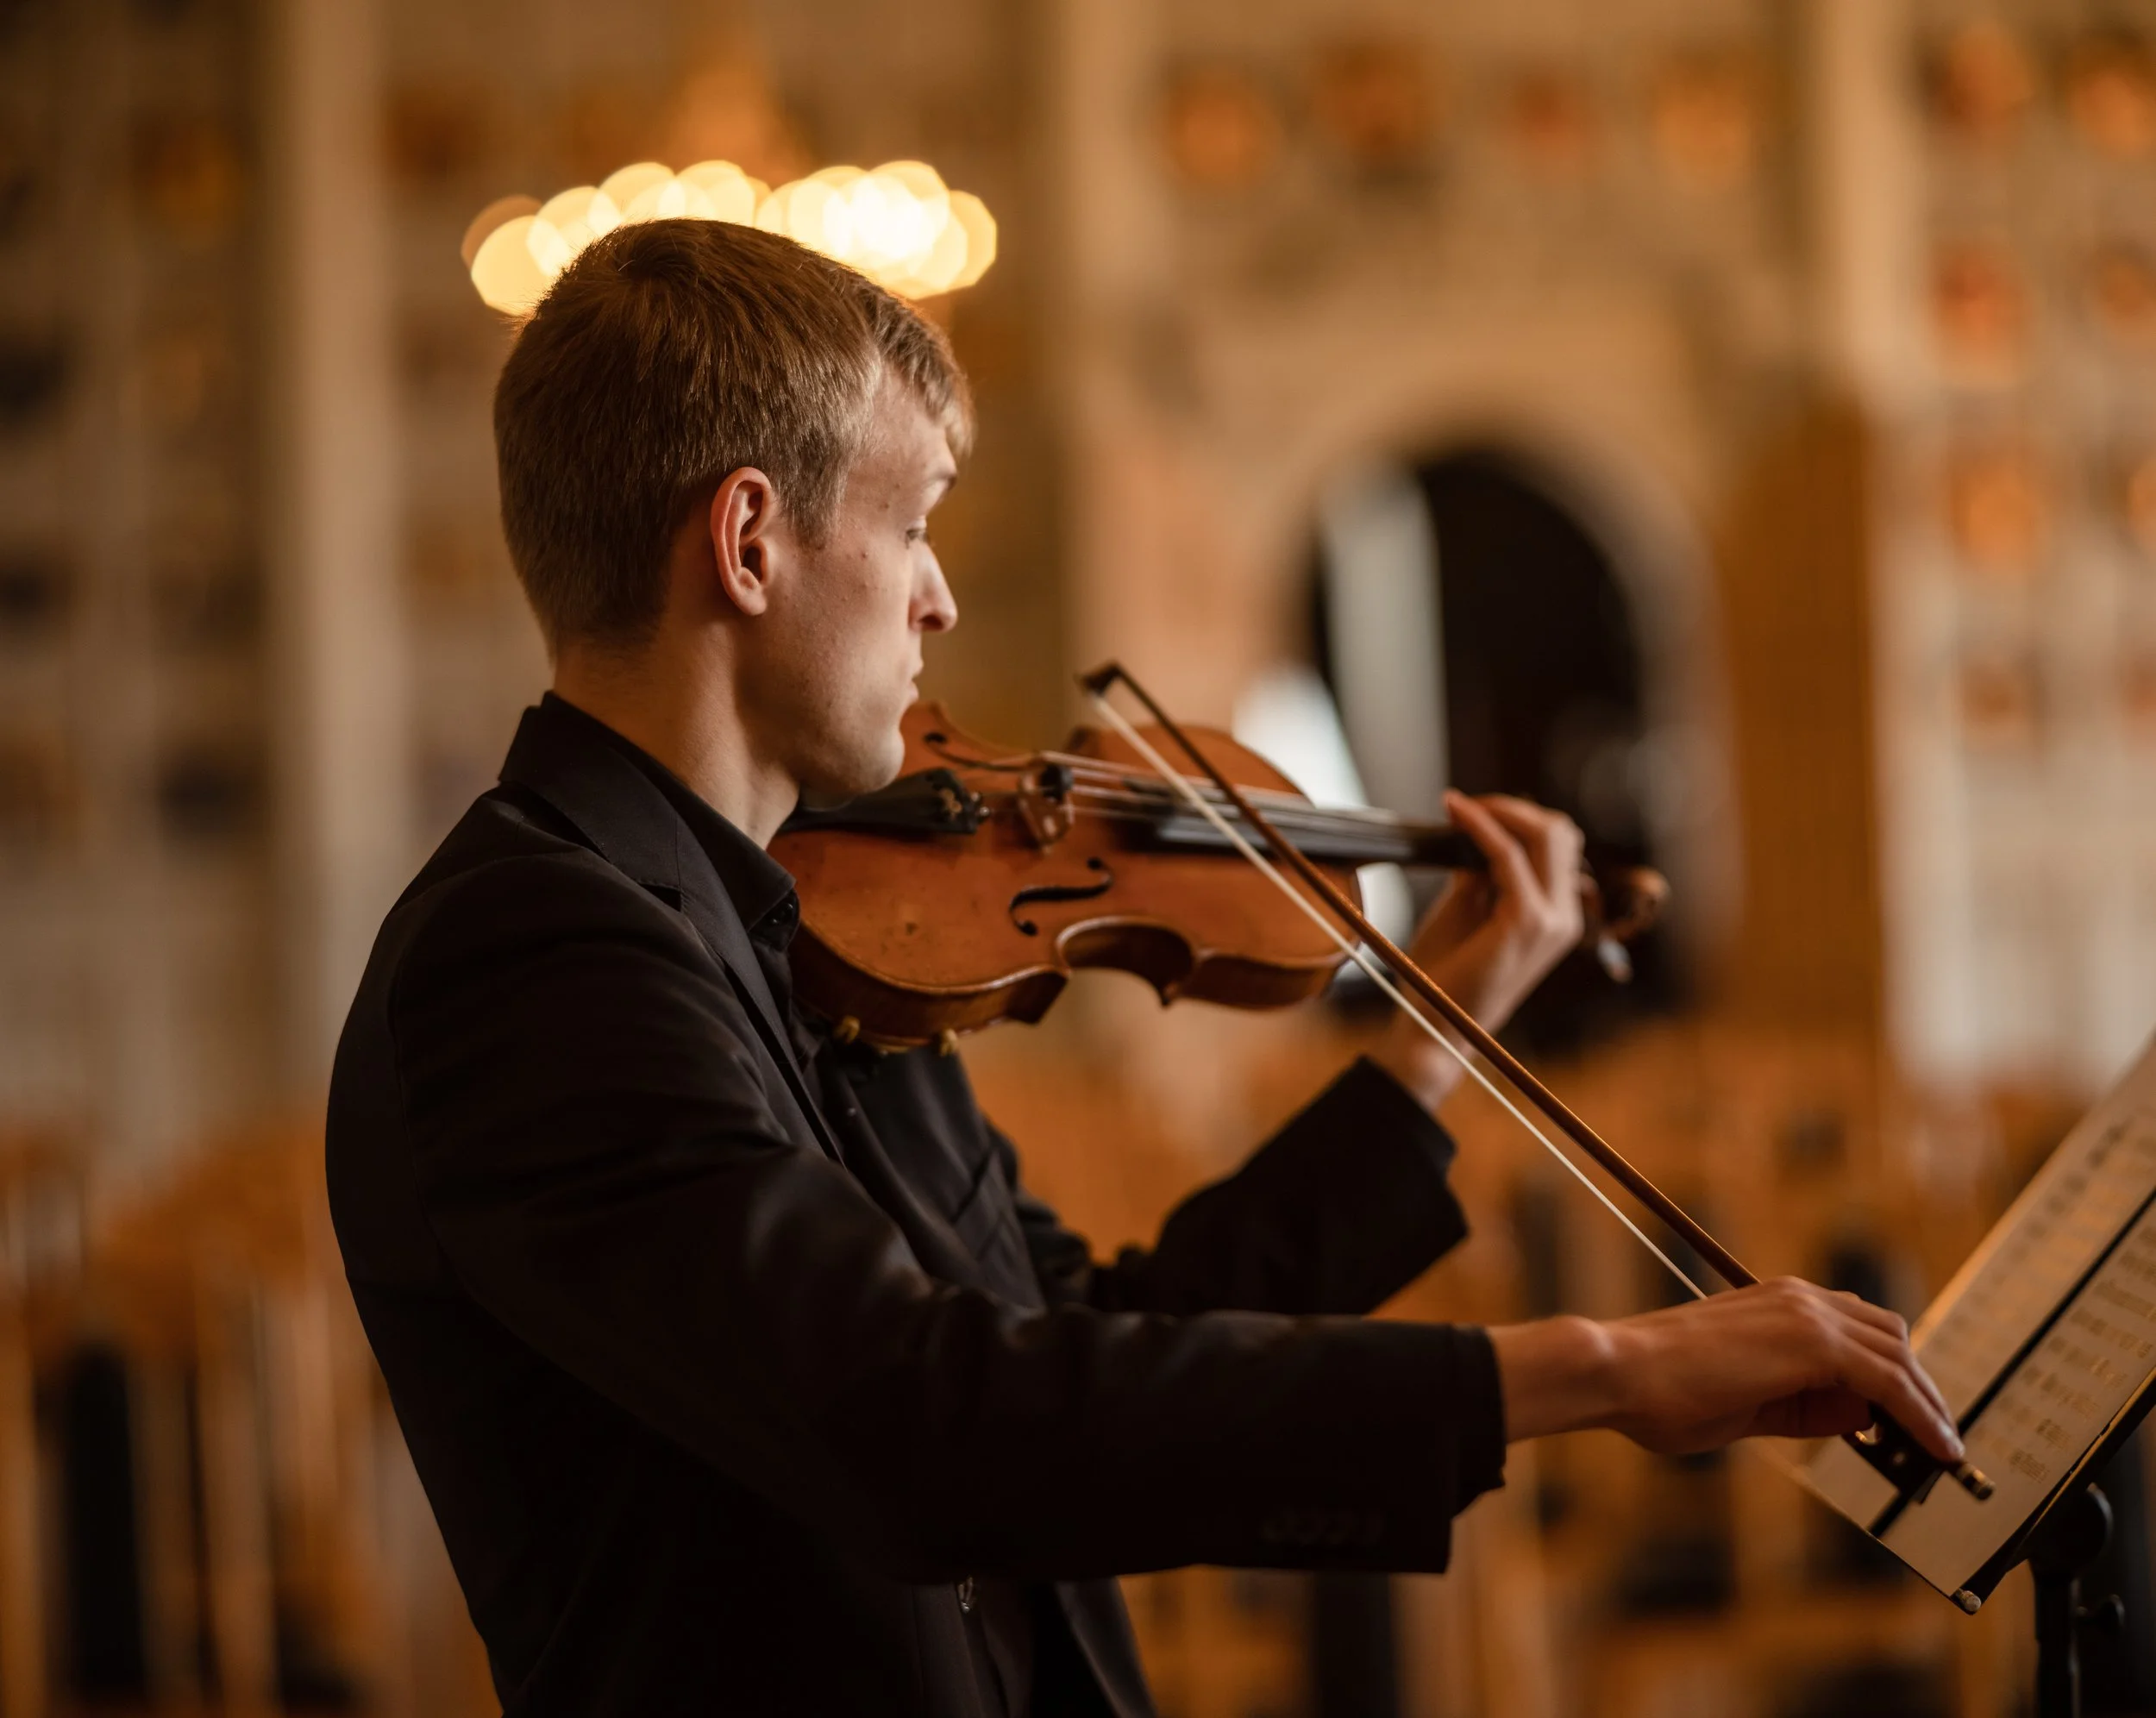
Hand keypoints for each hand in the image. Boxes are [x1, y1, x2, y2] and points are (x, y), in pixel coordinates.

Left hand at [1368, 792, 1584, 1113]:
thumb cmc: (1444, 972)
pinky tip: (1456, 812)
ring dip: (1501, 811)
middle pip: (1561, 832)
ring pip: (1547, 835)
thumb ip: (1481, 871)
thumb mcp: (1466, 909)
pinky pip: (1508, 856)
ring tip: (1460, 806)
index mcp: (1556, 914)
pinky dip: (1481, 827)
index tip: (1473, 808)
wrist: (1435, 1024)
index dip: (1519, 817)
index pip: (1558, 844)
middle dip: (1513, 808)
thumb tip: (1479, 829)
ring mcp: (1552, 920)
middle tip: (1467, 805)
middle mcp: (1564, 916)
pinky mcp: (1527, 922)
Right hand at [1488, 1278, 1962, 1463]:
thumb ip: (1805, 1410)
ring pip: (1898, 1355)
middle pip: (1889, 1337)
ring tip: (1939, 1449)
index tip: (1909, 1418)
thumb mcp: (1747, 1407)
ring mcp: (1807, 1316)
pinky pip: (1890, 1383)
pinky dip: (1921, 1415)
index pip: (1858, 1331)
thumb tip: (1862, 1419)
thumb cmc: (1661, 1392)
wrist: (1620, 1371)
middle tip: (1932, 1436)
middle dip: (1918, 1387)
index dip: (1891, 1375)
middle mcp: (1798, 1299)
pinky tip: (1935, 1448)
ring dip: (1926, 1403)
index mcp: (1776, 1303)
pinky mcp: (1814, 1344)